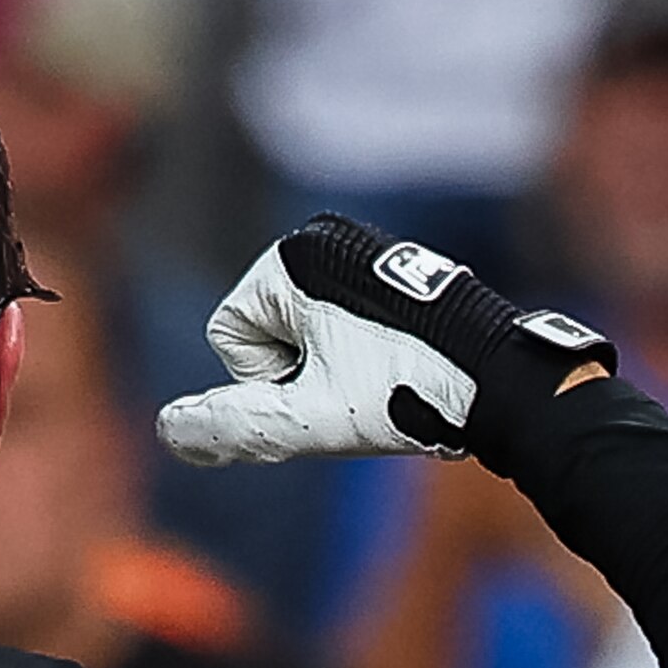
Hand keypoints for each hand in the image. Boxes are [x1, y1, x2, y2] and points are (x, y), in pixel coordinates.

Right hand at [156, 215, 612, 469]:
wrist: (500, 380)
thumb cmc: (405, 393)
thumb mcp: (307, 420)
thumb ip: (232, 424)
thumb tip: (167, 431)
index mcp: (292, 256)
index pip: (230, 334)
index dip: (268, 379)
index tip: (329, 384)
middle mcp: (322, 237)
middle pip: (265, 329)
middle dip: (300, 371)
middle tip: (361, 385)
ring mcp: (360, 247)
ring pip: (305, 331)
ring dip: (332, 367)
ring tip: (386, 376)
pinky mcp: (391, 266)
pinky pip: (342, 321)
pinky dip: (363, 351)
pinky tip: (403, 364)